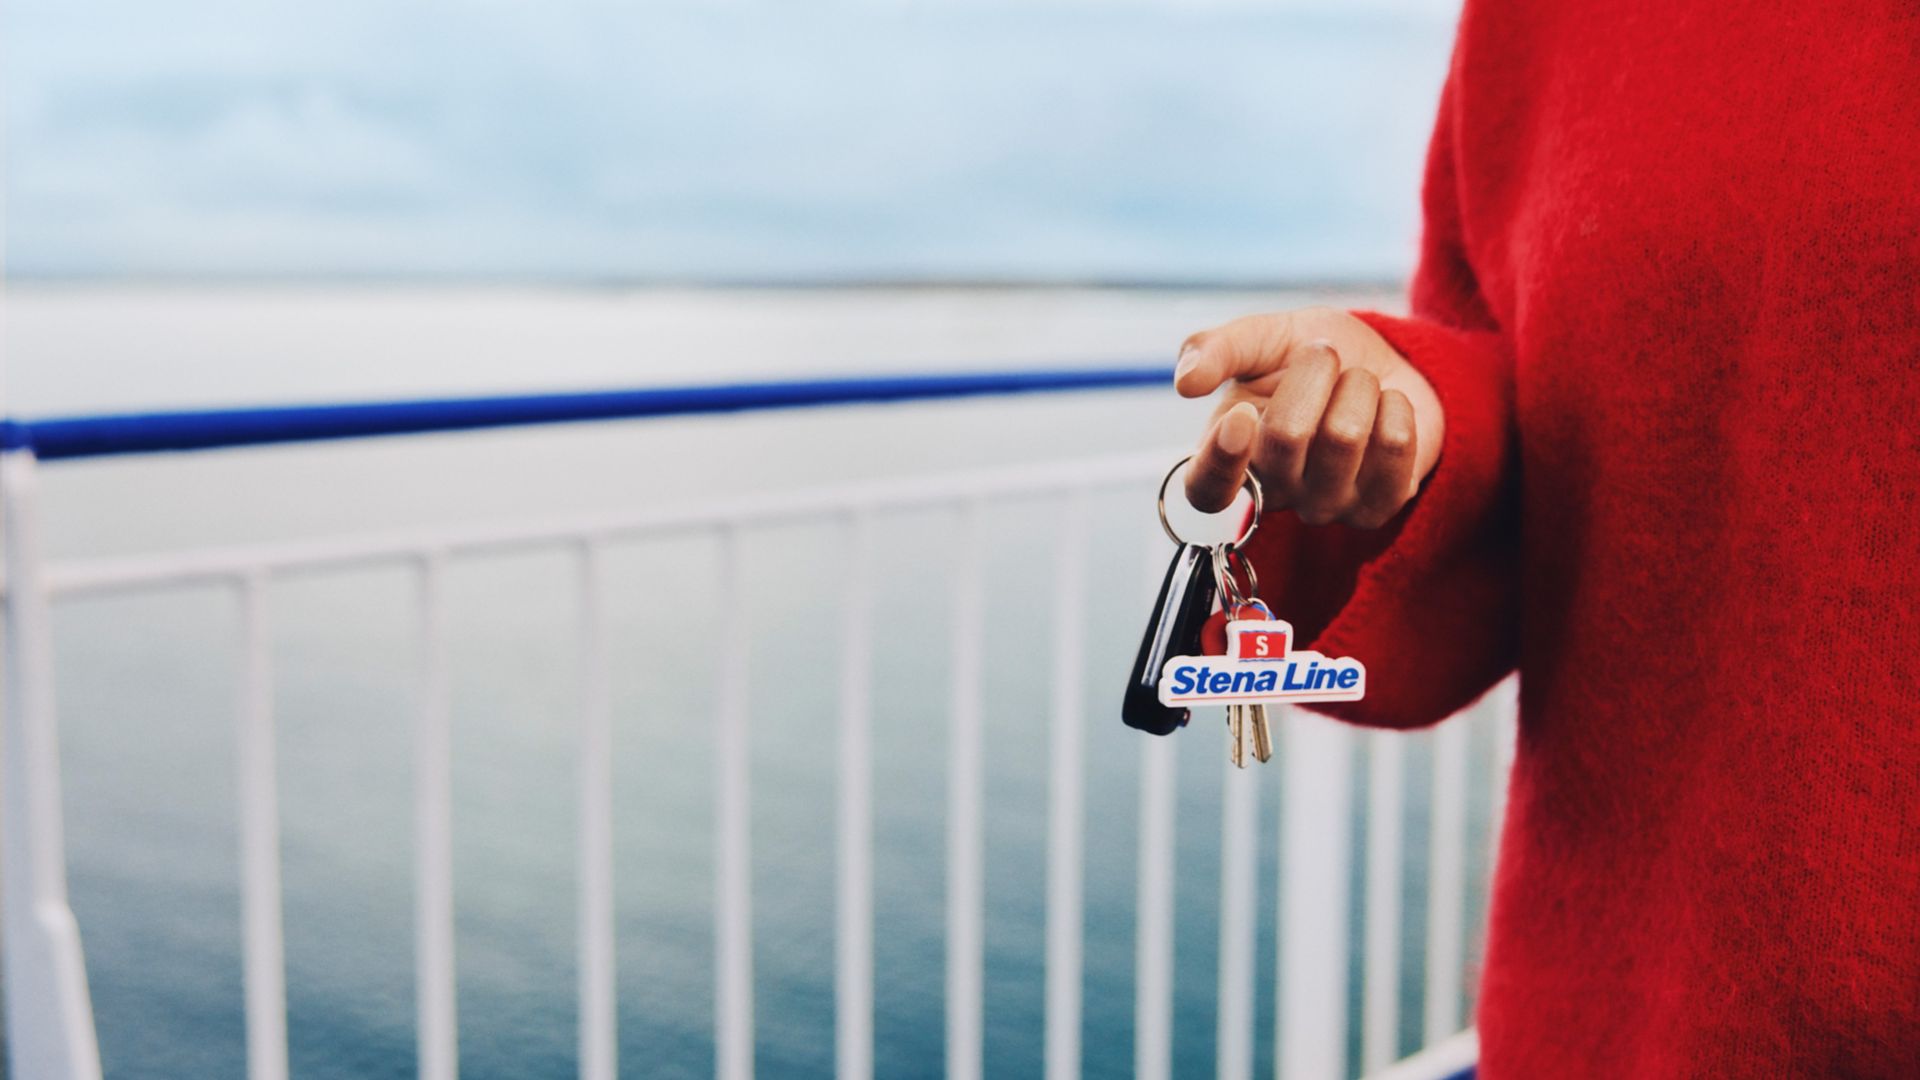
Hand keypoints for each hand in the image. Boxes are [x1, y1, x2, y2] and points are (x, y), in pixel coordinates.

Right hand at [1175, 307, 1444, 527]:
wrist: (1387, 363)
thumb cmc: (1312, 357)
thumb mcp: (1261, 338)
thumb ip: (1217, 349)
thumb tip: (1185, 382)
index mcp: (1228, 454)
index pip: (1206, 491)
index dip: (1221, 461)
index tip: (1241, 417)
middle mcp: (1273, 492)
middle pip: (1287, 436)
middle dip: (1315, 371)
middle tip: (1323, 356)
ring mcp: (1326, 507)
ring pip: (1345, 437)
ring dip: (1359, 386)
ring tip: (1357, 385)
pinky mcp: (1380, 507)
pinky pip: (1395, 446)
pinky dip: (1397, 406)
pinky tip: (1387, 409)